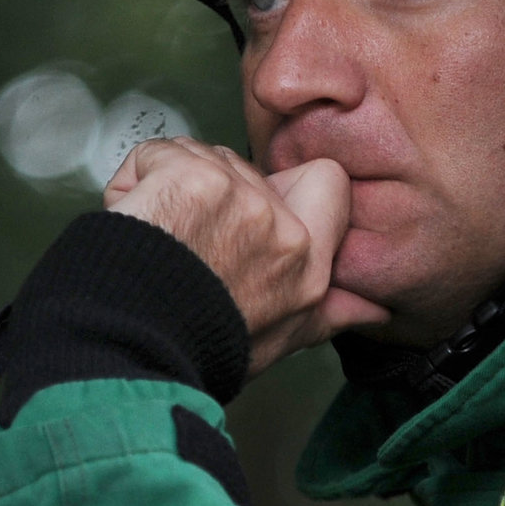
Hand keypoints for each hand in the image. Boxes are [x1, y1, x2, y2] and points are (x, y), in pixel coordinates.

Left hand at [103, 138, 389, 376]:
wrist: (129, 352)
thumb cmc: (191, 348)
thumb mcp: (278, 341)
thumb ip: (330, 314)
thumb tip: (375, 312)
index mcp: (310, 270)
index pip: (327, 182)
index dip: (287, 187)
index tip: (254, 214)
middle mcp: (284, 234)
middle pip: (247, 169)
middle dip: (212, 194)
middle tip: (188, 247)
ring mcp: (241, 202)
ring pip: (200, 156)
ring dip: (169, 186)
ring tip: (156, 240)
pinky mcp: (194, 179)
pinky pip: (156, 153)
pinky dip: (133, 178)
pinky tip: (132, 218)